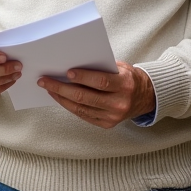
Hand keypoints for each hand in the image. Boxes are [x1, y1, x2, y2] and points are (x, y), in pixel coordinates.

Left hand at [39, 62, 154, 127]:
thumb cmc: (127, 77)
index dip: (83, 78)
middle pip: (85, 97)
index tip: (66, 72)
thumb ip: (100, 67)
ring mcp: (113, 116)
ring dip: (61, 97)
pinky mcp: (107, 124)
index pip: (101, 82)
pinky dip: (69, 106)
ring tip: (48, 88)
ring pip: (81, 108)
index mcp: (124, 85)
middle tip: (45, 81)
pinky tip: (59, 97)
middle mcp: (119, 103)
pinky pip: (83, 115)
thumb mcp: (120, 67)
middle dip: (61, 88)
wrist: (144, 97)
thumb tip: (72, 65)